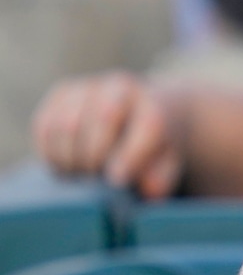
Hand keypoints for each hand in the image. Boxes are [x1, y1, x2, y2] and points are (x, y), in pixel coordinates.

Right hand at [32, 71, 182, 198]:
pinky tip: (65, 164)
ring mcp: (89, 87)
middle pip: (104, 118)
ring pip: (68, 124)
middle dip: (96, 157)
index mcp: (155, 103)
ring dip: (70, 158)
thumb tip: (147, 188)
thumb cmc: (151, 146)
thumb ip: (161, 176)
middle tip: (95, 178)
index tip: (118, 180)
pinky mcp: (61, 94)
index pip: (148, 125)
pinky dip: (50, 152)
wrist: (138, 113)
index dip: (130, 157)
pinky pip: (44, 126)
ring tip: (80, 174)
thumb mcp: (166, 163)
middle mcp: (122, 86)